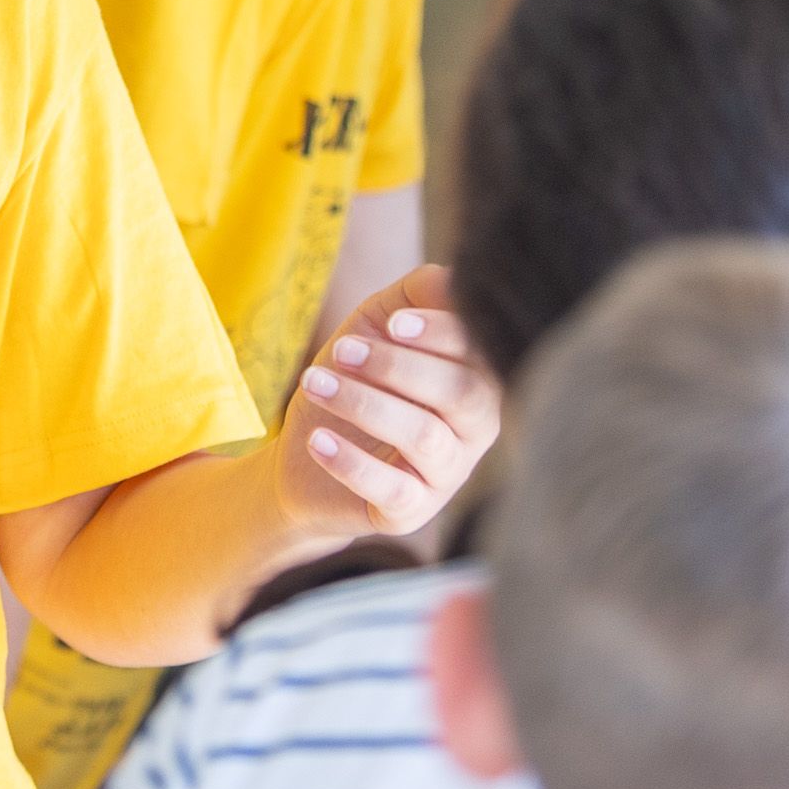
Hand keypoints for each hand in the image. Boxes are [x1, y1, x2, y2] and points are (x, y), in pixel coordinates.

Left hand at [275, 263, 500, 542]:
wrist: (306, 455)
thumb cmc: (355, 379)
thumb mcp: (377, 324)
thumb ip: (415, 293)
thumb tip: (452, 276)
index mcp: (476, 377)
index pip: (482, 352)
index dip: (442, 333)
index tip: (393, 322)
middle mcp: (474, 428)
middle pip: (462, 393)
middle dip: (400, 366)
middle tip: (342, 351)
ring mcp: (446, 474)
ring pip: (425, 436)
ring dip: (365, 403)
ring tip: (314, 383)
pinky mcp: (411, 512)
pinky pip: (393, 490)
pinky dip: (353, 462)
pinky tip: (317, 440)